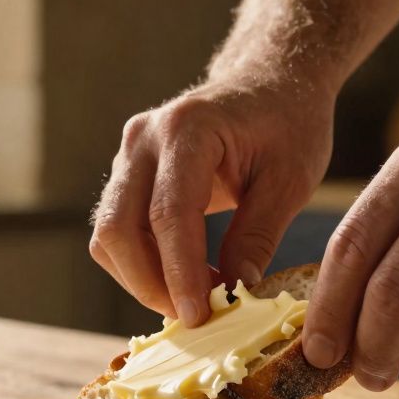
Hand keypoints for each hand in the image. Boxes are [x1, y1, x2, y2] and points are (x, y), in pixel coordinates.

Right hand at [90, 81, 334, 325]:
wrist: (270, 81)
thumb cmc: (288, 123)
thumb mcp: (290, 180)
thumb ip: (258, 235)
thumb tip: (235, 293)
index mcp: (187, 129)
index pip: (169, 214)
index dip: (179, 272)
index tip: (199, 316)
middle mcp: (143, 138)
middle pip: (118, 228)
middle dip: (149, 284)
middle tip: (194, 317)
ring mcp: (128, 154)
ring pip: (108, 234)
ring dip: (141, 278)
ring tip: (193, 298)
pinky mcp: (126, 174)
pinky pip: (116, 230)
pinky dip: (140, 263)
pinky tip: (181, 278)